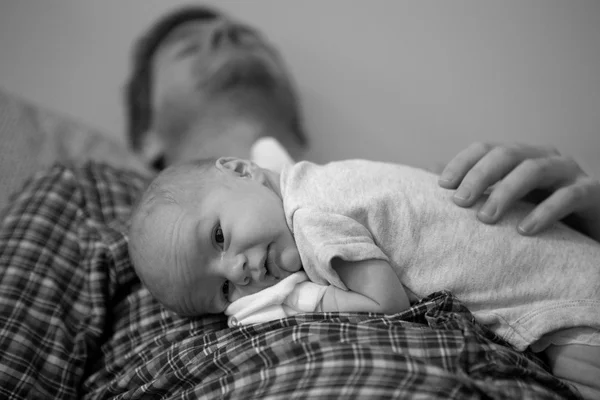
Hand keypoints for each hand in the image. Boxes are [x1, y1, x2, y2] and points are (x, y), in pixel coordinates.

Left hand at [438, 142, 599, 241]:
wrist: (591, 228)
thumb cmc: (541, 212)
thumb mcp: (506, 199)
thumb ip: (475, 186)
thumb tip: (431, 171)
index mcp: (521, 156)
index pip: (486, 148)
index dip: (462, 162)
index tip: (441, 186)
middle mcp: (544, 157)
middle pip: (507, 154)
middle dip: (479, 176)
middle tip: (459, 202)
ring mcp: (570, 172)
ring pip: (535, 169)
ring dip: (506, 192)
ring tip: (485, 218)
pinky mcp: (592, 193)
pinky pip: (568, 196)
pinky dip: (544, 212)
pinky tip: (524, 230)